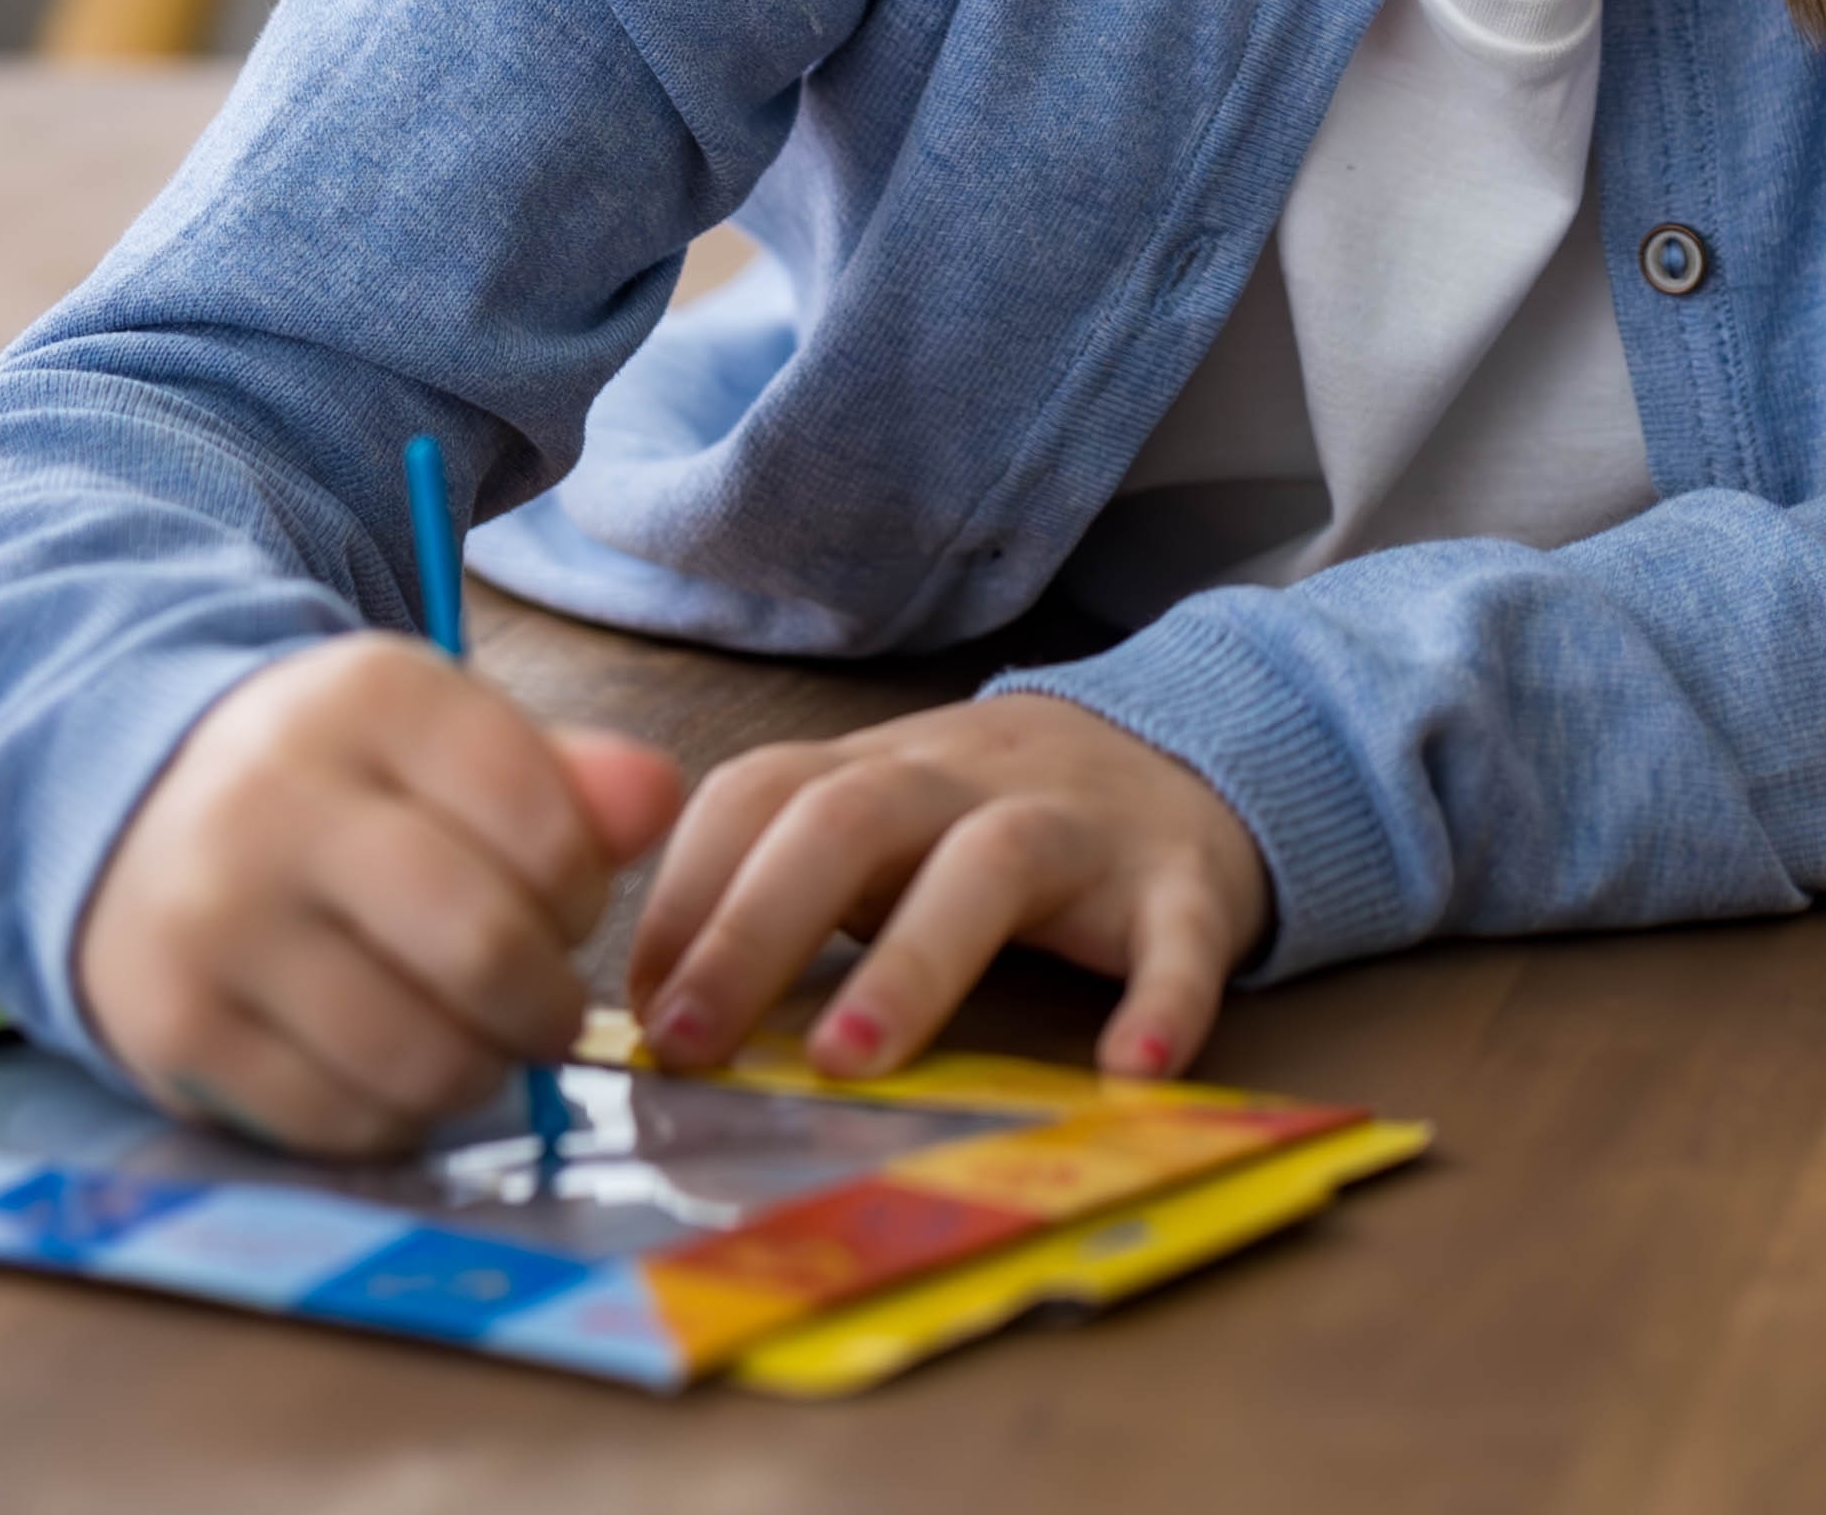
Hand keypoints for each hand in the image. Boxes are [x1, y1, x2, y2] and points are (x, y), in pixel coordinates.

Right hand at [75, 634, 686, 1154]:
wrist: (125, 815)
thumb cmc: (331, 785)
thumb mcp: (442, 742)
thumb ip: (562, 777)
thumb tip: (657, 800)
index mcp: (369, 696)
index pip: (542, 818)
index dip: (583, 888)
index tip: (565, 907)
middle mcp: (275, 799)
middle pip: (482, 946)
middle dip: (547, 1003)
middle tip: (546, 1010)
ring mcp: (214, 920)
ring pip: (416, 1053)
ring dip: (479, 1071)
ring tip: (475, 1043)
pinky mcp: (173, 1028)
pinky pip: (338, 1119)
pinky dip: (396, 1119)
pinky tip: (393, 1075)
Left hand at [625, 695, 1271, 1086]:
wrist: (1186, 753)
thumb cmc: (992, 821)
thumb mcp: (882, 822)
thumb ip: (786, 883)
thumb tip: (659, 1010)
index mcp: (879, 770)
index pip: (758, 793)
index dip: (687, 890)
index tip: (639, 1004)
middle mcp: (967, 781)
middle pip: (851, 816)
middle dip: (758, 924)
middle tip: (693, 1042)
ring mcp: (1081, 826)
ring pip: (994, 863)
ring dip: (914, 961)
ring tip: (850, 1061)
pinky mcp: (1183, 882)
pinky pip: (1176, 934)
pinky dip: (1162, 998)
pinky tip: (1131, 1071)